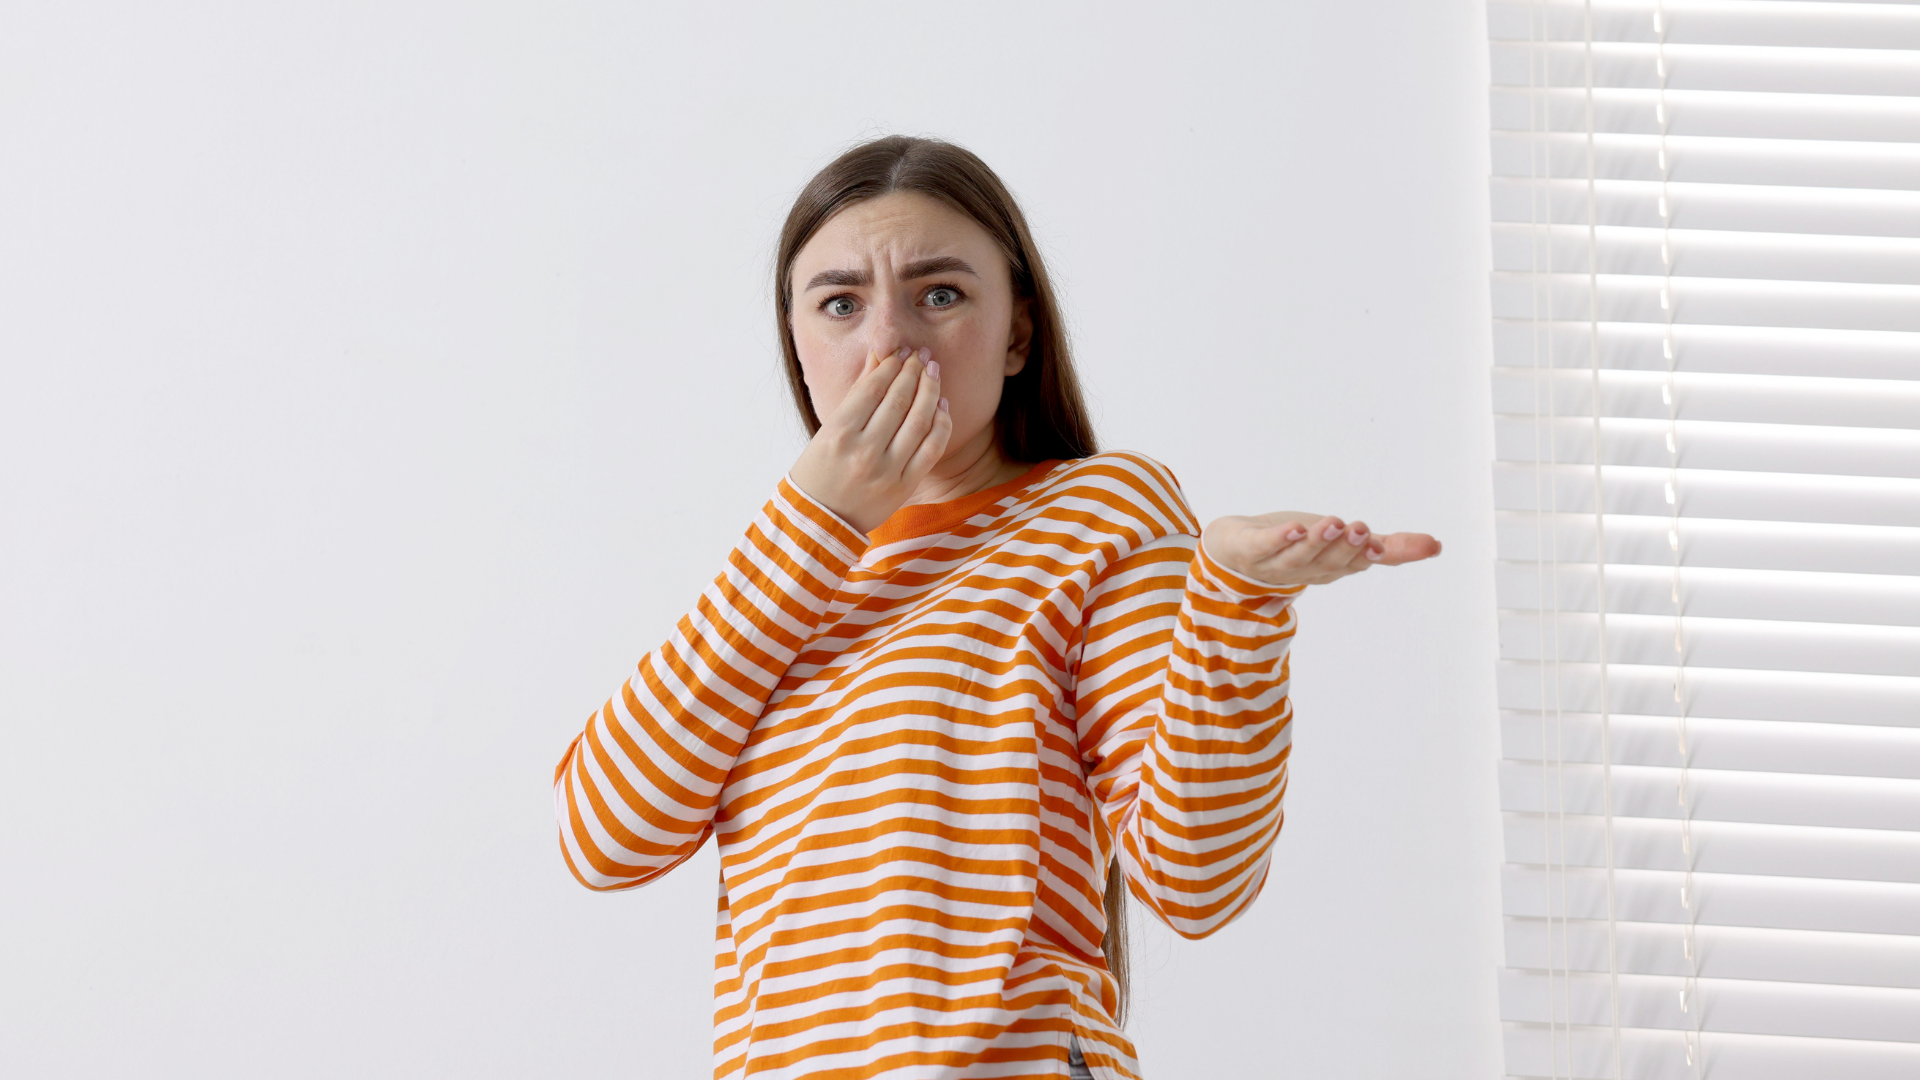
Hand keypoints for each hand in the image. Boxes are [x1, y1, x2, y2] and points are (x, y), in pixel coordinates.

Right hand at [789, 346, 951, 533]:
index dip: (891, 365)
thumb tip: (879, 357)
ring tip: (933, 372)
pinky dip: (941, 423)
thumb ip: (856, 394)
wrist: (819, 520)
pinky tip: (941, 404)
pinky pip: (932, 448)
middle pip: (899, 400)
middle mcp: (864, 451)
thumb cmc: (818, 471)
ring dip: (930, 390)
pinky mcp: (904, 486)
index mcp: (839, 433)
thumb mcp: (828, 430)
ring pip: (919, 421)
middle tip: (921, 356)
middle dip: (913, 371)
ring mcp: (887, 471)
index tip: (901, 352)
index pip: (873, 388)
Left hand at [1202, 511, 1441, 587]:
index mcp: (1332, 568)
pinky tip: (1293, 528)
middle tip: (1364, 529)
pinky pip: (1264, 546)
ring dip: (1316, 542)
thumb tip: (1437, 546)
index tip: (1404, 546)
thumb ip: (1388, 547)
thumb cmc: (1296, 545)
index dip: (1380, 555)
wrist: (1231, 550)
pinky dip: (1278, 538)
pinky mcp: (1248, 549)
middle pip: (1330, 561)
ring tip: (1334, 523)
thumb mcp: (1344, 543)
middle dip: (1348, 547)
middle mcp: (1306, 570)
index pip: (1360, 563)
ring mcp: (1275, 564)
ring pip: (1299, 556)